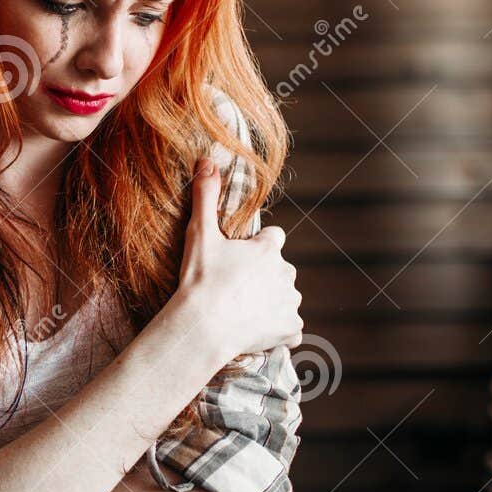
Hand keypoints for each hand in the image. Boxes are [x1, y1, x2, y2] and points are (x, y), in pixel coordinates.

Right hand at [177, 157, 302, 362]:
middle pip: (280, 270)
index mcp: (268, 248)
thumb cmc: (200, 280)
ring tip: (242, 312)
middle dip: (264, 276)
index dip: (257, 248)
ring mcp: (291, 301)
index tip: (239, 259)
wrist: (203, 327)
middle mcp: (286, 272)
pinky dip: (279, 329)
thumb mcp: (199, 234)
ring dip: (271, 302)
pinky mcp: (292, 327)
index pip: (273, 239)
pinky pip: (291, 327)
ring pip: (285, 297)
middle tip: (235, 288)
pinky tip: (256, 330)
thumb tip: (206, 160)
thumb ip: (205, 197)